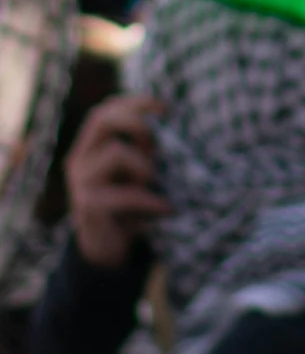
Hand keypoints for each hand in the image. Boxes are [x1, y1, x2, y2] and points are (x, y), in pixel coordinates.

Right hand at [65, 96, 166, 269]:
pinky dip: (150, 199)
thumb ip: (143, 148)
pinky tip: (166, 208)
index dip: (135, 102)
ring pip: (116, 152)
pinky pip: (125, 193)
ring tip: (156, 181)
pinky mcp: (89, 207)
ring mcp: (81, 183)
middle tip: (157, 142)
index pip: (106, 109)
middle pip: (102, 118)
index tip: (166, 107)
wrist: (106, 251)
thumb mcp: (135, 170)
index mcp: (89, 146)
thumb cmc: (127, 202)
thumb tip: (176, 125)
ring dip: (144, 164)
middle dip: (136, 121)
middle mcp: (79, 159)